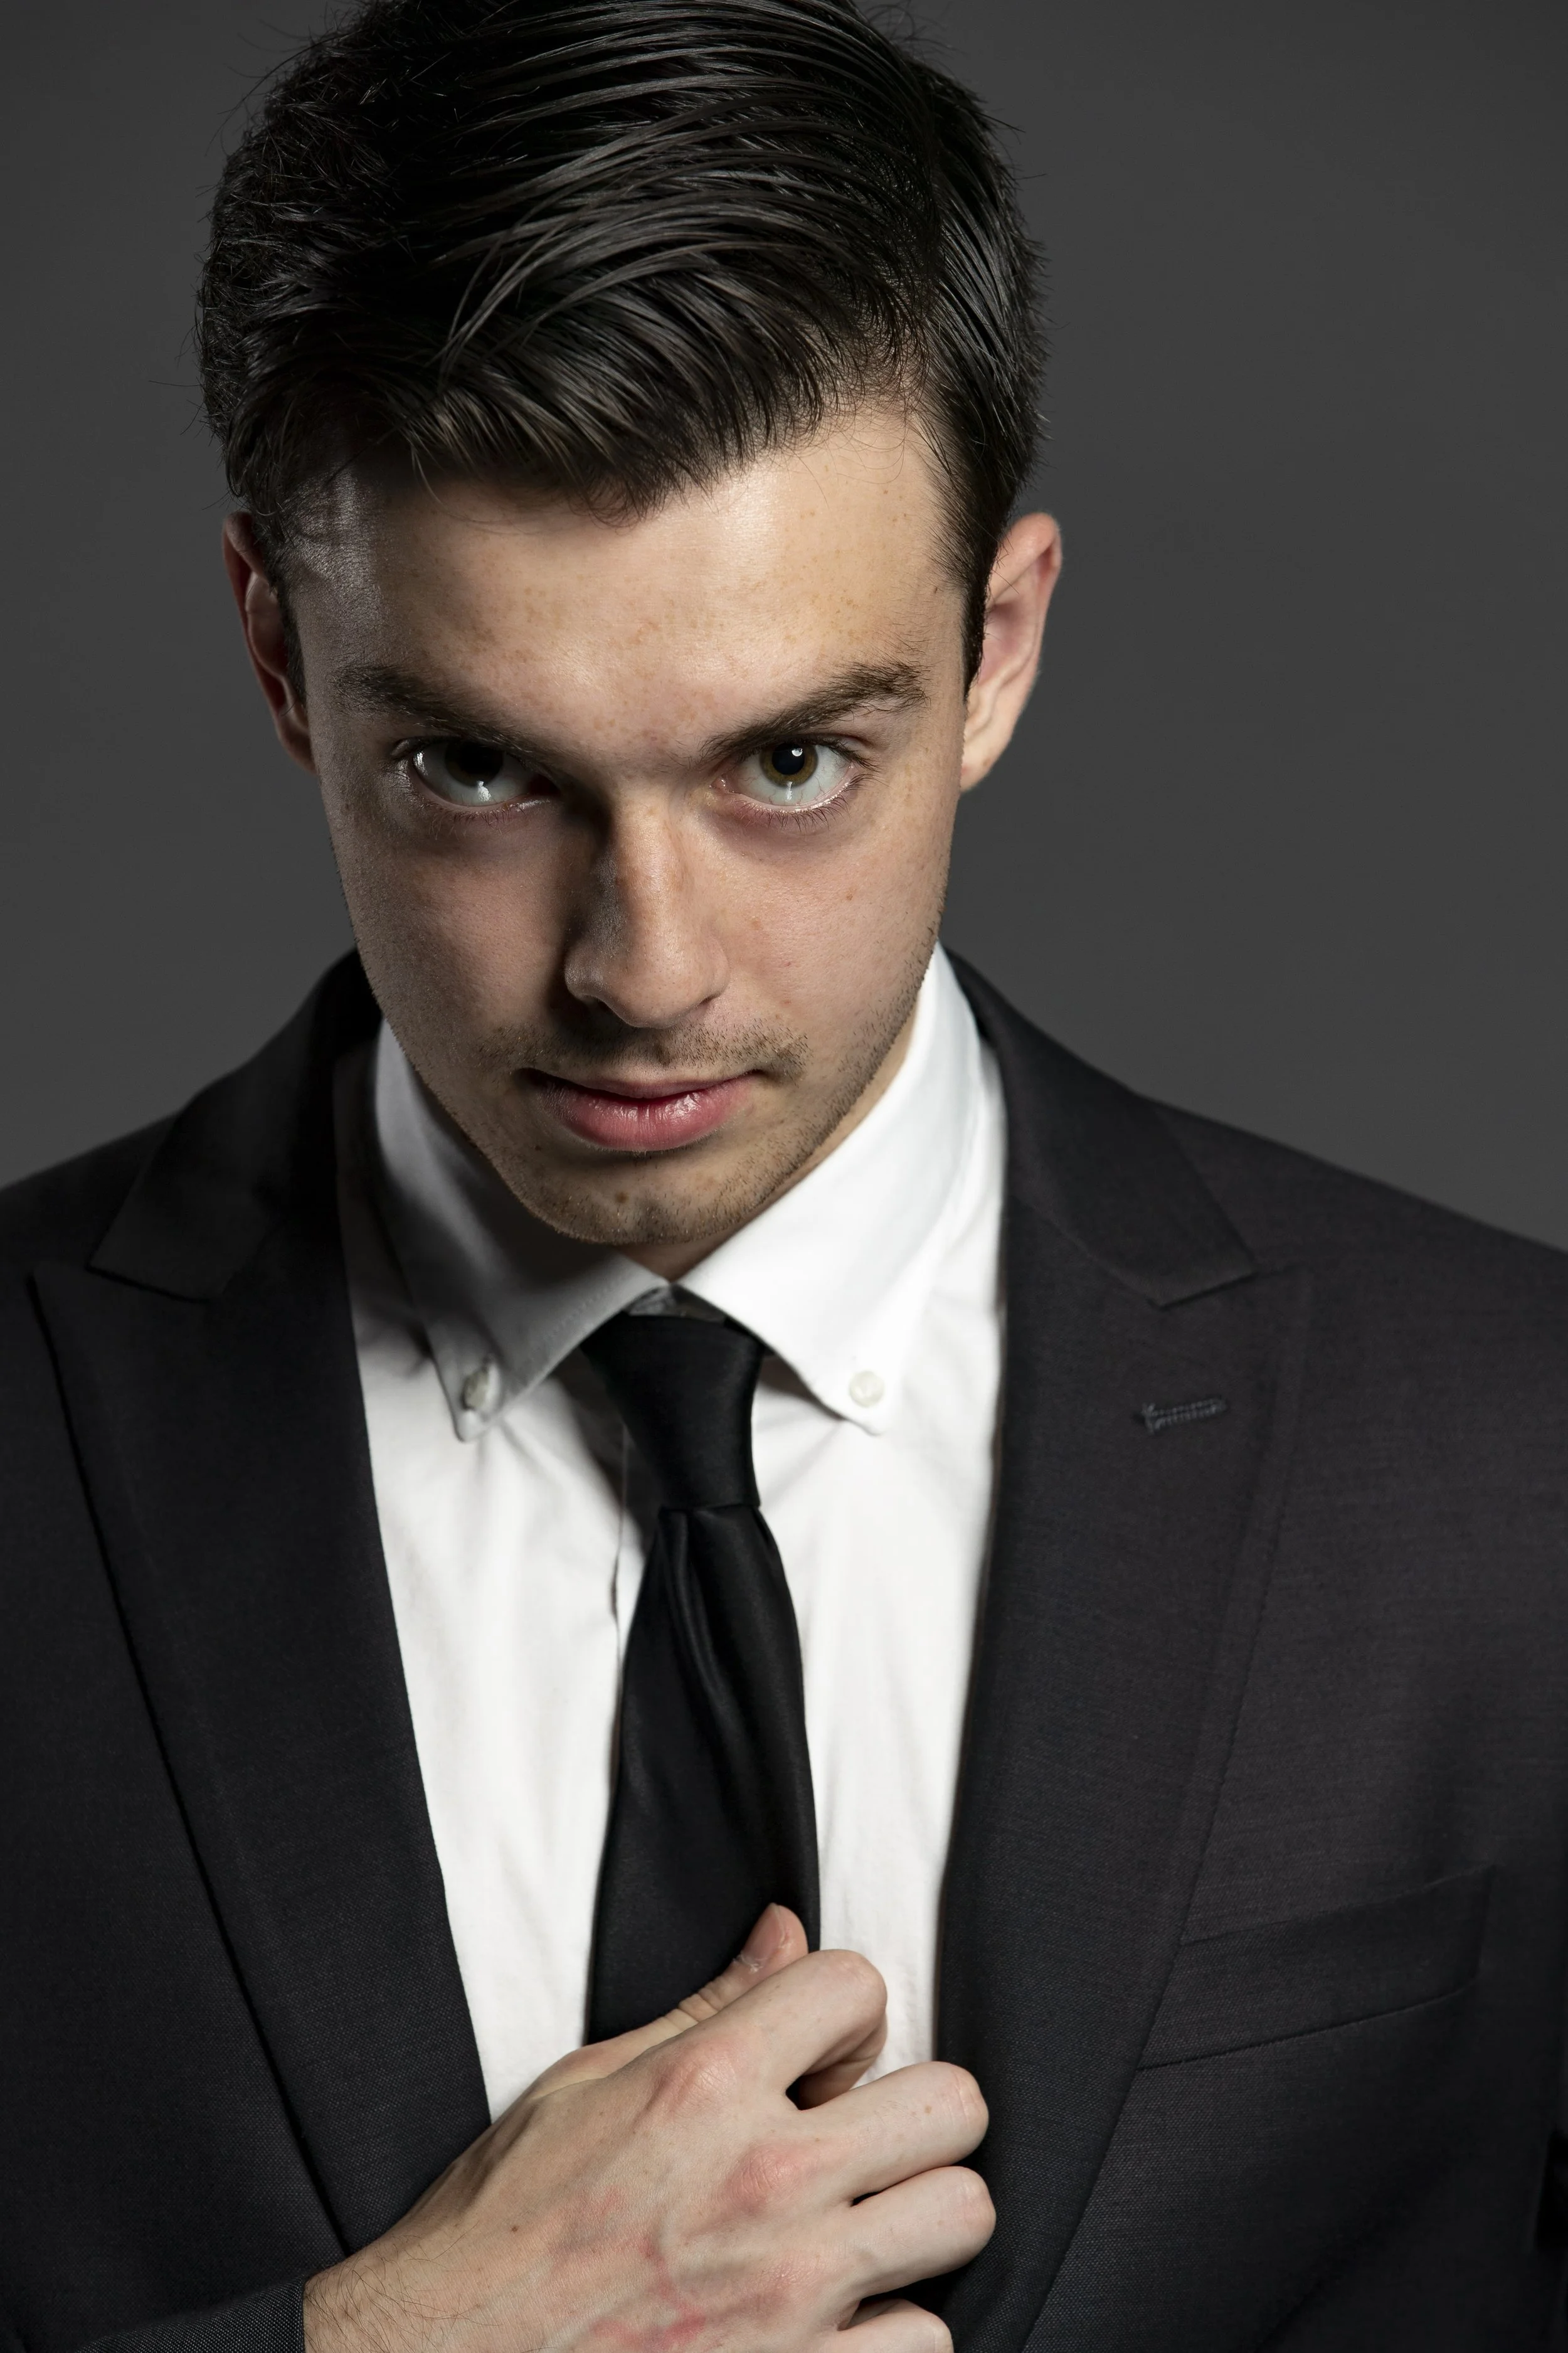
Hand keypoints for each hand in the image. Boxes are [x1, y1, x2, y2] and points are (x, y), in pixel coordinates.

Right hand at [304, 1906, 991, 2352]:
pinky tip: (836, 2318)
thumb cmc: (504, 2229)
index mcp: (705, 2087)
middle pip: (952, 2104)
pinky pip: (929, 2337)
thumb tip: (785, 1934)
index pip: (856, 1985)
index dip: (843, 2010)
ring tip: (859, 2224)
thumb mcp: (584, 2086)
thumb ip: (706, 2010)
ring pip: (961, 2215)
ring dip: (917, 2217)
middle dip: (914, 2108)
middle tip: (862, 2136)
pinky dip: (893, 2329)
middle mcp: (767, 2180)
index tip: (819, 2049)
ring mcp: (795, 2292)